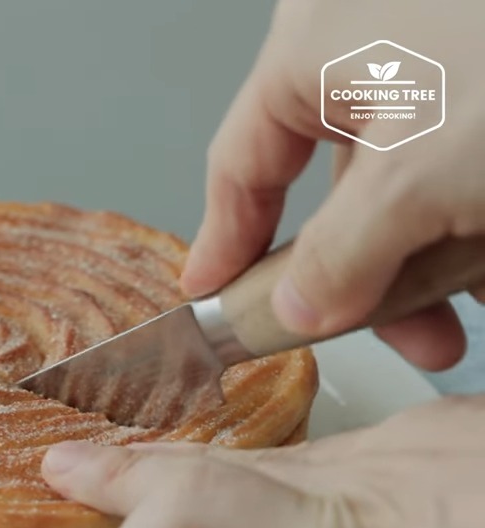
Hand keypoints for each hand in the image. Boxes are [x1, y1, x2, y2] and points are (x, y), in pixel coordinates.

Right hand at [184, 0, 484, 371]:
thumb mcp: (418, 180)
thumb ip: (341, 258)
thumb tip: (297, 308)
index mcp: (314, 48)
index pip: (241, 164)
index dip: (226, 243)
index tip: (217, 300)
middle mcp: (366, 43)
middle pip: (338, 187)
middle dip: (374, 275)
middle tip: (403, 336)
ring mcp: (434, 56)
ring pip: (411, 182)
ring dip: (438, 257)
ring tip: (483, 302)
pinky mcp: (482, 80)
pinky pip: (460, 160)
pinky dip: (474, 216)